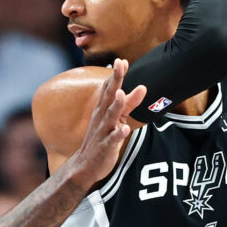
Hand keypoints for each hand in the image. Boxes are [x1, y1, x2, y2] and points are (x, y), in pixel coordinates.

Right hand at [64, 59, 145, 187]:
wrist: (85, 166)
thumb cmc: (102, 138)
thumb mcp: (115, 119)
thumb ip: (128, 104)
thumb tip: (142, 87)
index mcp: (103, 109)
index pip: (109, 88)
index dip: (116, 75)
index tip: (122, 60)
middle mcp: (102, 117)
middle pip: (109, 95)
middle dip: (115, 80)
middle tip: (120, 64)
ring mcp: (103, 131)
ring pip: (110, 116)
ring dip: (116, 105)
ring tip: (121, 93)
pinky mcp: (105, 147)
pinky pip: (112, 140)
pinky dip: (118, 135)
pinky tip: (124, 129)